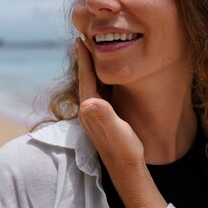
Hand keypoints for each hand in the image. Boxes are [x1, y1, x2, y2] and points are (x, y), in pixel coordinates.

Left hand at [75, 38, 143, 166]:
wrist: (126, 169)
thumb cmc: (125, 149)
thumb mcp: (118, 131)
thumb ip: (104, 117)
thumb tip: (89, 102)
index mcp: (91, 110)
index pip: (85, 78)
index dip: (84, 59)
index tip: (80, 39)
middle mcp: (89, 112)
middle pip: (85, 79)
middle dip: (85, 60)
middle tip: (84, 38)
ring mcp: (94, 116)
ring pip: (90, 86)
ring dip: (91, 69)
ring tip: (93, 54)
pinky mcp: (102, 120)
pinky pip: (98, 93)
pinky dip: (99, 80)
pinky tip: (106, 78)